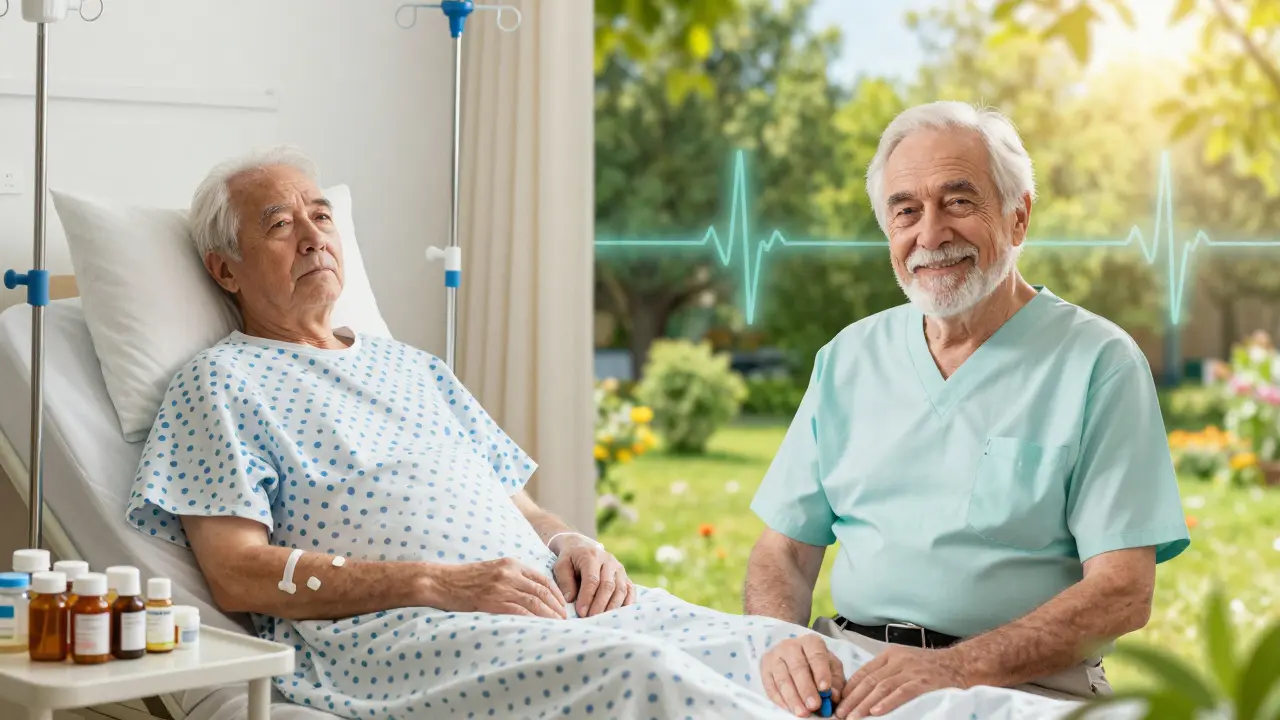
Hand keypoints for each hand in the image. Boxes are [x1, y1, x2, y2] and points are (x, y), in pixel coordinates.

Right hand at [439, 558, 567, 618]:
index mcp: (511, 564)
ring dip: (548, 615)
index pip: (542, 579)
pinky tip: (539, 627)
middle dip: (556, 606)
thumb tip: (532, 593)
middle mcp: (509, 573)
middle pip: (542, 591)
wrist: (441, 581)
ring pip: (534, 602)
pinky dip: (533, 620)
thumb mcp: (493, 570)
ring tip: (556, 625)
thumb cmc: (465, 579)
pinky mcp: (492, 601)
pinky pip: (519, 612)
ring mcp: (501, 587)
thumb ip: (512, 577)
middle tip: (564, 620)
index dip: (556, 593)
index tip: (562, 606)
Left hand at [551, 535, 634, 616]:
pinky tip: (619, 614)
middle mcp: (609, 561)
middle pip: (608, 585)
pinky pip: (630, 590)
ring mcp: (619, 568)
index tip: (581, 612)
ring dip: (612, 607)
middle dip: (600, 604)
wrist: (582, 546)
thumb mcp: (561, 565)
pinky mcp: (625, 576)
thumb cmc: (570, 559)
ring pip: (621, 589)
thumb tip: (570, 599)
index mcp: (591, 556)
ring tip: (602, 619)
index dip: (587, 597)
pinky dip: (627, 603)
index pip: (592, 579)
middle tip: (591, 618)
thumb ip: (565, 581)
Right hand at [761, 635, 844, 716]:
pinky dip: (780, 700)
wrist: (794, 656)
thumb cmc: (817, 664)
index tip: (825, 689)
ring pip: (782, 678)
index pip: (816, 655)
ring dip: (793, 698)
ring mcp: (775, 656)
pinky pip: (770, 686)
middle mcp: (790, 646)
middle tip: (814, 706)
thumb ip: (836, 681)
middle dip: (806, 689)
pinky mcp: (764, 668)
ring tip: (802, 713)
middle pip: (797, 667)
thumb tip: (833, 695)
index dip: (821, 672)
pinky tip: (788, 709)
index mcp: (811, 642)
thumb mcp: (832, 668)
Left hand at [835, 645, 967, 717]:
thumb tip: (861, 693)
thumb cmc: (929, 668)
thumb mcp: (903, 663)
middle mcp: (898, 661)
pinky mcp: (924, 682)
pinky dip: (888, 703)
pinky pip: (902, 692)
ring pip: (882, 687)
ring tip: (853, 718)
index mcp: (890, 655)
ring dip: (865, 704)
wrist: (959, 665)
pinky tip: (877, 712)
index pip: (863, 673)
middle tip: (840, 715)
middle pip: (869, 681)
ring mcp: (911, 670)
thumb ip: (885, 673)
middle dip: (852, 700)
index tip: (838, 703)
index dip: (849, 689)